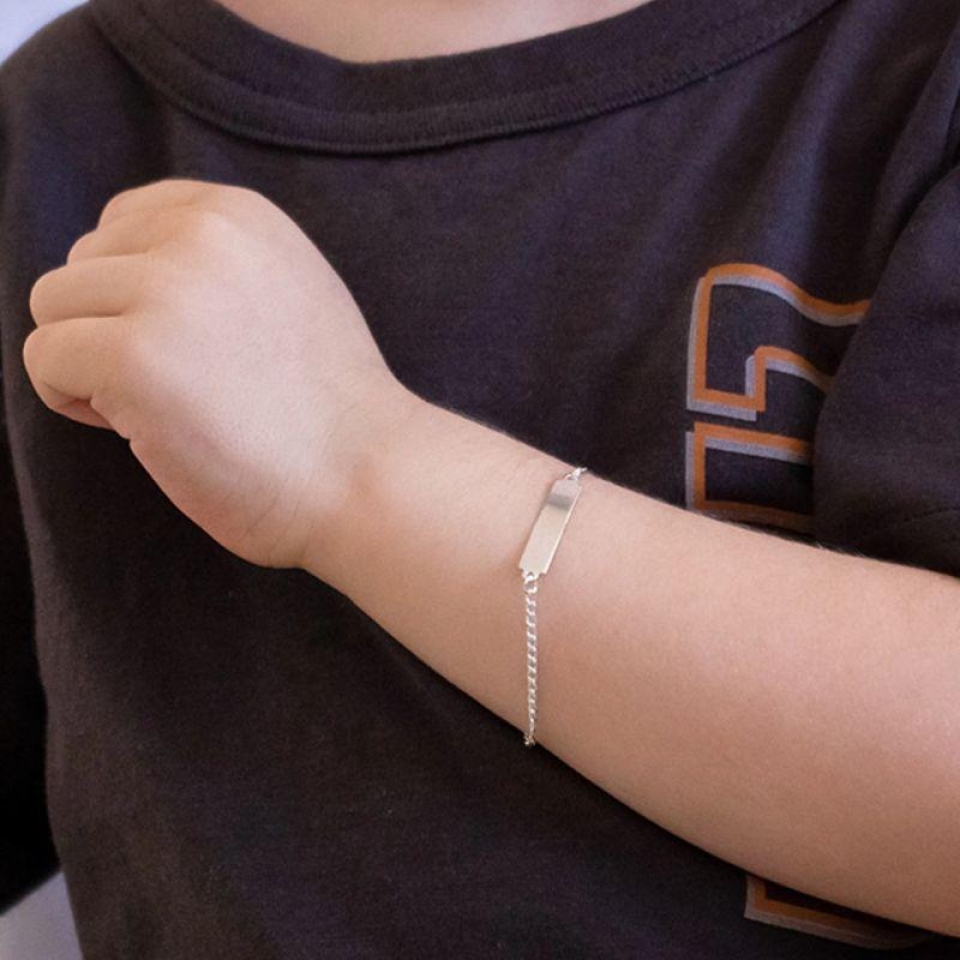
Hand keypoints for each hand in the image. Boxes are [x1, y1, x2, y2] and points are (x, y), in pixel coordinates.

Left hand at [24, 178, 420, 569]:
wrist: (367, 478)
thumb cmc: (327, 409)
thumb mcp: (288, 290)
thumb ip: (216, 264)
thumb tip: (126, 270)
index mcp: (240, 214)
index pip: (122, 221)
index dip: (134, 291)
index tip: (185, 343)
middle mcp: (201, 234)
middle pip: (80, 265)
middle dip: (110, 327)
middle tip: (182, 387)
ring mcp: (167, 292)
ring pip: (50, 308)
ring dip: (89, 363)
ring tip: (164, 407)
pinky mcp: (133, 357)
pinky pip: (43, 361)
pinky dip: (74, 402)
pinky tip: (144, 429)